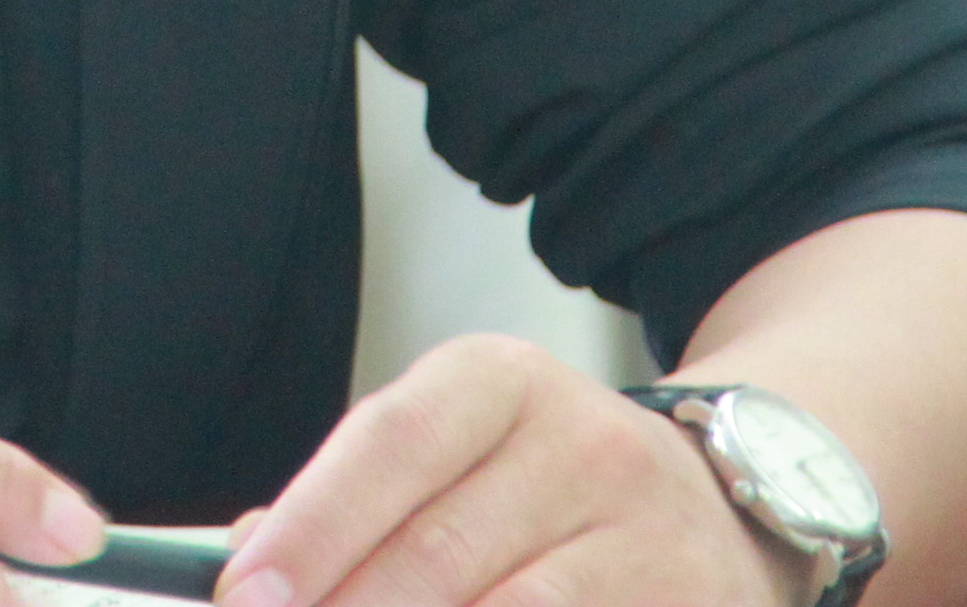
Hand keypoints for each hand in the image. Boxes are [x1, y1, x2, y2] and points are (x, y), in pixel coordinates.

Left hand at [217, 340, 790, 606]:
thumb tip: (247, 558)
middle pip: (437, 550)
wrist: (722, 507)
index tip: (244, 593)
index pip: (391, 442)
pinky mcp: (682, 605)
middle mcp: (581, 442)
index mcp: (502, 381)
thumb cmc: (547, 486)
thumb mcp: (461, 450)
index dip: (311, 525)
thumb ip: (358, 498)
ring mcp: (642, 535)